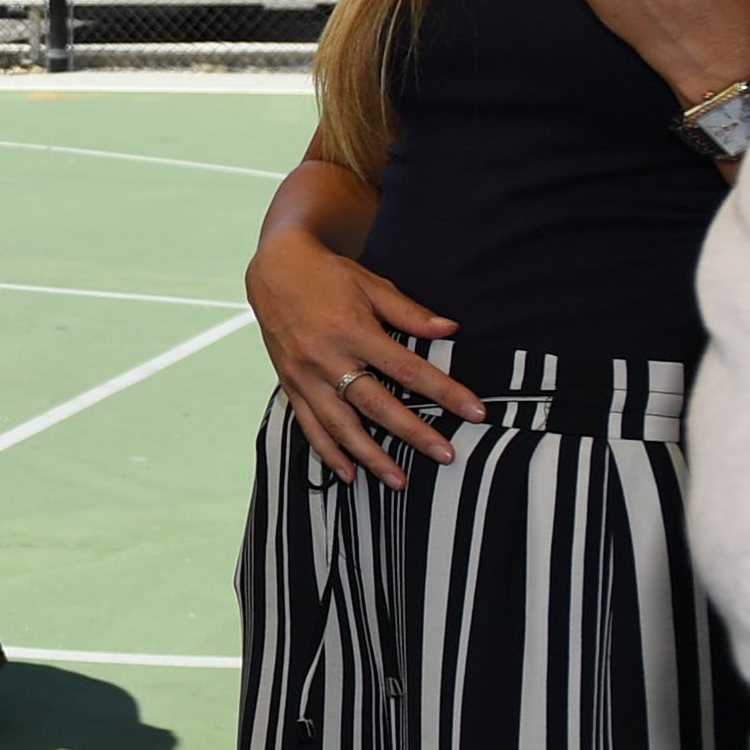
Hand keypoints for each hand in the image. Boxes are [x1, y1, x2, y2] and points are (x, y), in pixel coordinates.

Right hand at [244, 226, 480, 489]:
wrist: (274, 269)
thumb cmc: (329, 274)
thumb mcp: (372, 284)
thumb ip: (410, 312)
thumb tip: (450, 330)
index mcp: (353, 330)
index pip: (408, 369)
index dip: (444, 392)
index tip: (475, 411)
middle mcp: (327, 358)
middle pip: (376, 405)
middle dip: (414, 433)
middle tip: (446, 456)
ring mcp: (305, 375)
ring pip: (341, 425)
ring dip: (370, 455)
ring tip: (399, 481)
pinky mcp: (290, 384)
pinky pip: (309, 425)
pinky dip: (327, 452)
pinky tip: (348, 474)